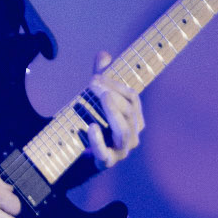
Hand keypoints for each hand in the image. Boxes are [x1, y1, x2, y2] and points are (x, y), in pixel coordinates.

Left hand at [85, 50, 143, 168]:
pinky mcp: (106, 162)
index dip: (115, 84)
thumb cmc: (95, 123)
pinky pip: (105, 153)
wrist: (82, 156)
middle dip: (112, 94)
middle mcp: (133, 135)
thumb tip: (103, 54)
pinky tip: (91, 127)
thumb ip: (101, 77)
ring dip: (113, 112)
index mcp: (135, 119)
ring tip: (103, 97)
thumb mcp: (96, 98)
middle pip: (129, 112)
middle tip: (93, 82)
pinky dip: (98, 141)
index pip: (132, 97)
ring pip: (124, 131)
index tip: (96, 75)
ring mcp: (121, 151)